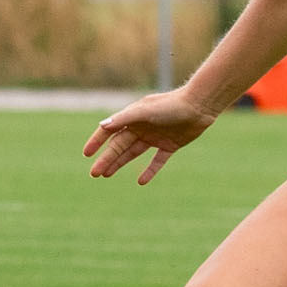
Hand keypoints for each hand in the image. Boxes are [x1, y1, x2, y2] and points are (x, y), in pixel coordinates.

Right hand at [86, 88, 218, 184]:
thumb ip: (123, 118)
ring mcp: (155, 136)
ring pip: (133, 153)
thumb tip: (102, 126)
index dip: (97, 141)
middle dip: (106, 159)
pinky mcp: (169, 145)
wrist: (199, 106)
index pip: (109, 130)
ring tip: (107, 175)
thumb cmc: (171, 105)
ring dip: (120, 164)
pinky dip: (149, 171)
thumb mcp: (145, 111)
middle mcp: (141, 127)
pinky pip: (156, 161)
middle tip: (94, 174)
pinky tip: (141, 181)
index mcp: (132, 116)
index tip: (86, 154)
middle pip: (119, 145)